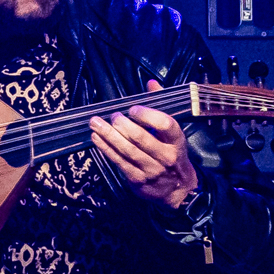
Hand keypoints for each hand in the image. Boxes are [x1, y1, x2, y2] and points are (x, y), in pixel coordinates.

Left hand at [90, 80, 198, 208]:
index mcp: (176, 141)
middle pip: (141, 138)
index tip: (132, 109)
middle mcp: (166, 156)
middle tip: (112, 116)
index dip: (147, 115)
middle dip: (123, 125)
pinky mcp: (137, 179)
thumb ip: (160, 106)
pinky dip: (105, 148)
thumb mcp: (172, 133)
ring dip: (108, 135)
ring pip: (127, 150)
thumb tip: (151, 83)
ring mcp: (151, 169)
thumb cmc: (171, 154)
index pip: (165, 124)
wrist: (178, 189)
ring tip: (95, 123)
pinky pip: (118, 161)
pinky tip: (96, 138)